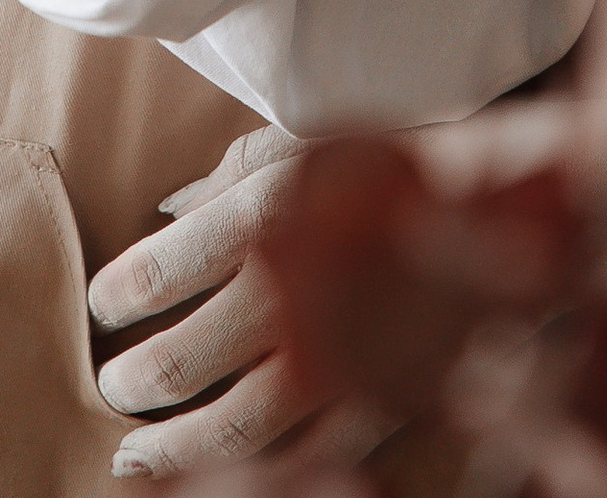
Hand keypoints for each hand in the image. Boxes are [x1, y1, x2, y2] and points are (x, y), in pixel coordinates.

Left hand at [90, 129, 390, 478]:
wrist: (503, 207)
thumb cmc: (391, 163)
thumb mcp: (301, 142)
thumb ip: (226, 180)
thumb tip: (164, 210)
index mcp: (264, 218)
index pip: (154, 276)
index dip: (115, 297)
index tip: (102, 304)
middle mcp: (291, 295)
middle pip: (178, 364)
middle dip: (132, 381)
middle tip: (110, 385)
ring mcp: (335, 362)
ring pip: (230, 430)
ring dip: (173, 448)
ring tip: (135, 455)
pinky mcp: (376, 407)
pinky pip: (301, 457)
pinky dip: (253, 473)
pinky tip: (224, 472)